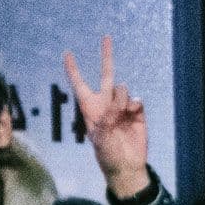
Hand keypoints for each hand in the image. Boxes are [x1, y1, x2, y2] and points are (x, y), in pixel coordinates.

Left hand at [63, 35, 149, 199]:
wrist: (127, 167)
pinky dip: (134, 106)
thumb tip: (121, 98)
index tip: (67, 54)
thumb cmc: (108, 155)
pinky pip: (136, 100)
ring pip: (122, 88)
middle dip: (106, 56)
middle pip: (106, 75)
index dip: (73, 70)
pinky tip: (132, 115)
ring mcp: (122, 107)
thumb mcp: (102, 136)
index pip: (80, 85)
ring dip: (121, 99)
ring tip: (121, 115)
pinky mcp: (137, 113)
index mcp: (91, 109)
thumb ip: (108, 115)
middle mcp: (106, 104)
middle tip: (106, 37)